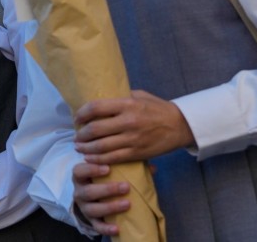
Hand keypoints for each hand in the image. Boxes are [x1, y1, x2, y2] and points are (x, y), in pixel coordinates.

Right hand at [72, 162, 129, 236]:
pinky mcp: (91, 221)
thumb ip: (125, 166)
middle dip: (107, 189)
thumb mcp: (109, 170)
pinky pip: (97, 226)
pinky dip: (106, 228)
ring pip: (93, 209)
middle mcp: (79, 192)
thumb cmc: (102, 179)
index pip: (79, 171)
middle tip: (126, 187)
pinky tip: (117, 228)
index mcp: (81, 177)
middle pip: (89, 191)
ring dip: (110, 207)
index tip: (108, 168)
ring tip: (127, 204)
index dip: (92, 169)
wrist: (92, 198)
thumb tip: (151, 168)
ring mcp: (84, 208)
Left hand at [73, 90, 193, 163]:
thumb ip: (121, 97)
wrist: (180, 126)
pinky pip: (112, 158)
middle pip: (95, 129)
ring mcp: (132, 139)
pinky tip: (90, 158)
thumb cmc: (158, 108)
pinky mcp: (137, 153)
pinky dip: (98, 160)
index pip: (96, 107)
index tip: (77, 118)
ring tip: (80, 148)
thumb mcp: (141, 96)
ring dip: (86, 149)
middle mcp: (128, 121)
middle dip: (81, 134)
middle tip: (76, 136)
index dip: (82, 114)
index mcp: (128, 104)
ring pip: (101, 147)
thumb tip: (101, 98)